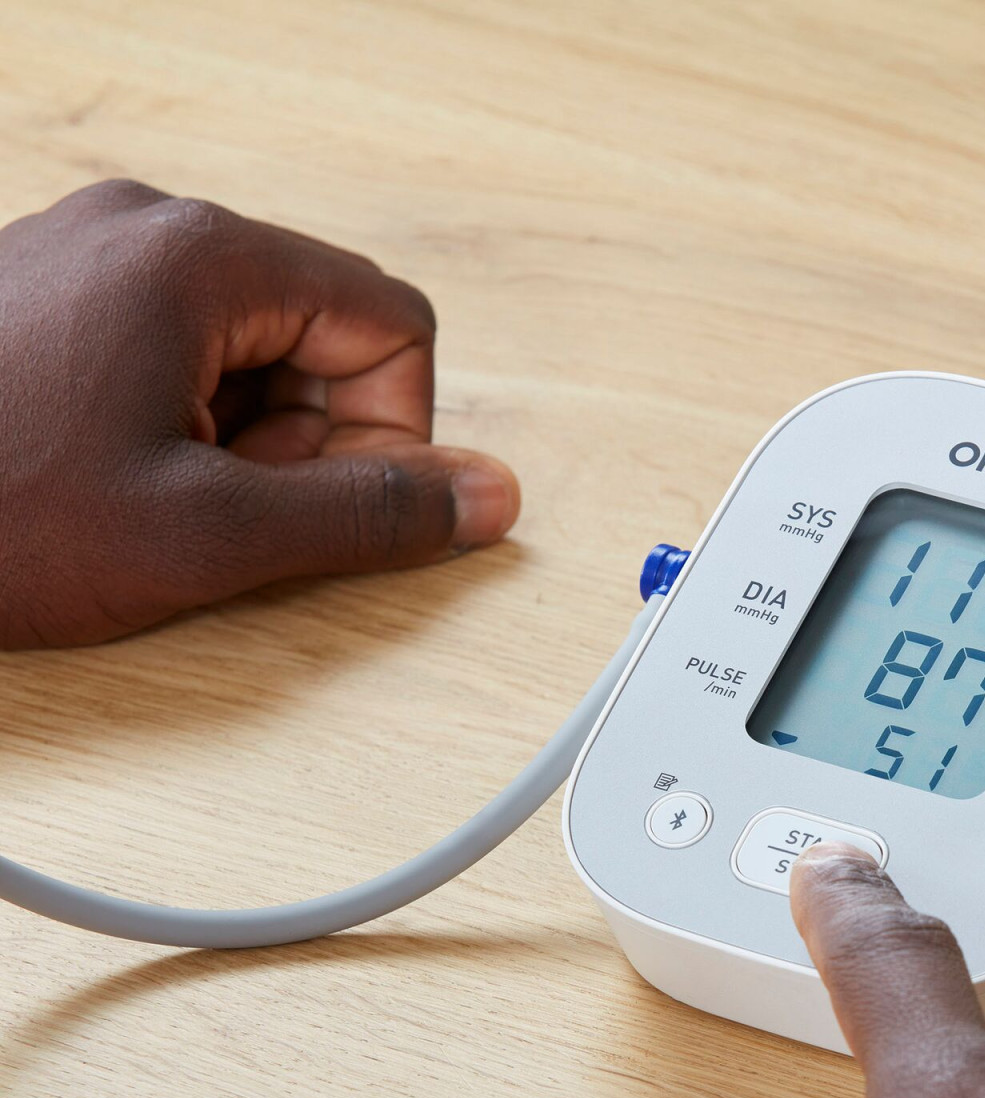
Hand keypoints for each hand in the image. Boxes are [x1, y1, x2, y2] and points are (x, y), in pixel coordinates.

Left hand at [0, 180, 519, 648]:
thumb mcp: (209, 536)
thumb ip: (370, 515)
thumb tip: (488, 499)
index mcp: (199, 257)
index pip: (394, 324)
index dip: (392, 432)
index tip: (327, 498)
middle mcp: (146, 231)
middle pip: (324, 334)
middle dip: (304, 439)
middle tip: (222, 505)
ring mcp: (92, 260)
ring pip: (252, 353)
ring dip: (241, 443)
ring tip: (154, 496)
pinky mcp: (54, 303)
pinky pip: (177, 358)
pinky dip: (179, 430)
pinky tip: (116, 482)